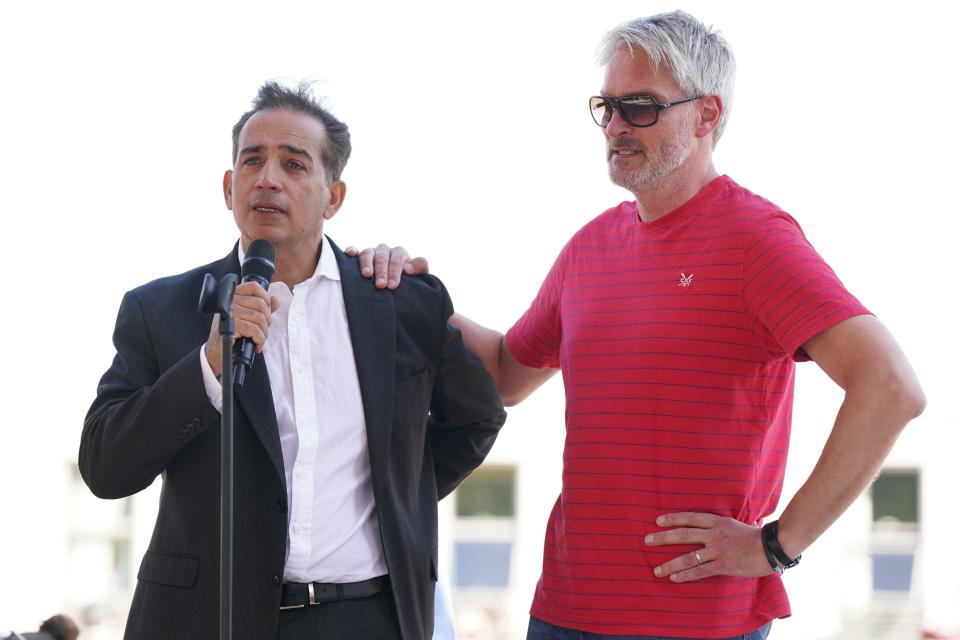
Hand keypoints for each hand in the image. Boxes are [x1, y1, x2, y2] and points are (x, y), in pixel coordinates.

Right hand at [203, 281, 278, 375]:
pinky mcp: (231, 325)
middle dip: (267, 321)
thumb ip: (262, 308)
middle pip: (261, 304)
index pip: (254, 286)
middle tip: (262, 331)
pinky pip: (254, 330)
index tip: (266, 312)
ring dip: (263, 333)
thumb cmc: (233, 333)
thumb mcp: (247, 317)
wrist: (217, 351)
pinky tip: (256, 345)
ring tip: (259, 339)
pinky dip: (259, 339)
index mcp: (233, 295)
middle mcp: (230, 301)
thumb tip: (276, 300)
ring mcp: (229, 312)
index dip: (265, 297)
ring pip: (260, 318)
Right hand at [344, 243, 428, 288]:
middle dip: (382, 271)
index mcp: (399, 254)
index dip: (395, 271)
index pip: (397, 258)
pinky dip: (352, 251)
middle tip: (381, 285)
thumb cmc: (408, 281)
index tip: (393, 285)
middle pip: (382, 256)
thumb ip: (419, 267)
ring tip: (367, 275)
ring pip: (368, 253)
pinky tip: (350, 254)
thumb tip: (408, 268)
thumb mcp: (419, 275)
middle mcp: (385, 251)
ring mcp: (372, 253)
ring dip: (367, 263)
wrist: (397, 287)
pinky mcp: (359, 257)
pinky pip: (355, 251)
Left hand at [644, 512, 775, 581]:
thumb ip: (720, 525)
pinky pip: (700, 571)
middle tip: (647, 540)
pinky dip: (686, 575)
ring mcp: (718, 550)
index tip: (658, 521)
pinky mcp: (723, 565)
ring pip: (688, 557)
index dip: (673, 518)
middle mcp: (714, 534)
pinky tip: (674, 578)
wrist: (772, 547)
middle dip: (663, 537)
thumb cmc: (755, 536)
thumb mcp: (735, 523)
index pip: (690, 518)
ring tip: (657, 570)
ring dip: (670, 564)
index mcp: (717, 521)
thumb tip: (710, 525)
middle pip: (683, 534)